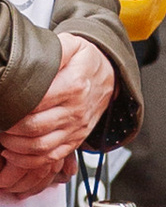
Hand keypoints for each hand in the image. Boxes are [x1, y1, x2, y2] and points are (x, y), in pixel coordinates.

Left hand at [0, 35, 117, 188]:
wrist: (112, 78)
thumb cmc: (88, 62)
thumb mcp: (73, 46)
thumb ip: (55, 50)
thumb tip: (34, 57)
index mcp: (74, 85)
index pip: (36, 101)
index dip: (14, 105)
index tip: (3, 102)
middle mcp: (76, 110)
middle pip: (35, 126)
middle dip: (10, 127)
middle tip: (0, 120)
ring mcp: (76, 128)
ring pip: (41, 146)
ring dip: (16, 146)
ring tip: (3, 137)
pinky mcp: (75, 140)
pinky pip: (51, 158)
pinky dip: (29, 160)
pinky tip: (14, 153)